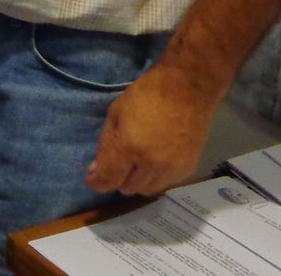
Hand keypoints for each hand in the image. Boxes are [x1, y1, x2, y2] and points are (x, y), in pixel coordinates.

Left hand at [85, 65, 216, 195]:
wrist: (187, 90)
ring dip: (137, 181)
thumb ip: (105, 146)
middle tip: (118, 161)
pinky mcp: (187, 170)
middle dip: (118, 178)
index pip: (109, 180)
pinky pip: (164, 185)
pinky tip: (154, 161)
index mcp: (129, 148)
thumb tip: (96, 171)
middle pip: (127, 188)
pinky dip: (155, 178)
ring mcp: (172, 170)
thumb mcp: (115, 114)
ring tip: (136, 161)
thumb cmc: (146, 96)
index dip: (97, 182)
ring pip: (146, 190)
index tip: (93, 178)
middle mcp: (151, 165)